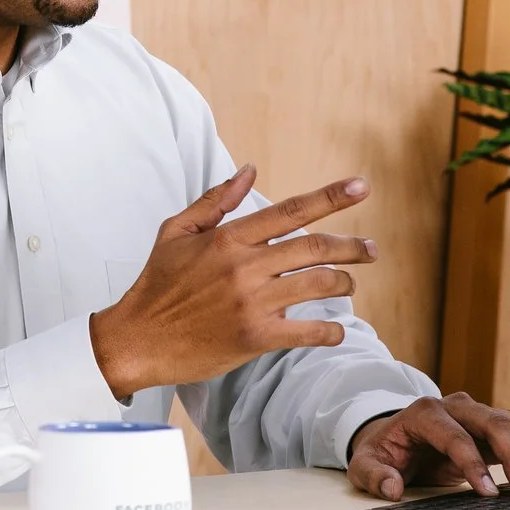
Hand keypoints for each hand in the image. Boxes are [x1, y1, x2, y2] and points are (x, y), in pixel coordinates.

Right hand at [87, 167, 379, 400]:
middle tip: (371, 249)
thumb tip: (249, 170)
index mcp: (227, 238)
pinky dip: (330, 331)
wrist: (137, 339)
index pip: (289, 211)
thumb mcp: (176, 231)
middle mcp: (245, 267)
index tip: (360, 187)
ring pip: (318, 285)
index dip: (330, 197)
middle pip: (314, 249)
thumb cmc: (156, 285)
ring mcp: (252, 303)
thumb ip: (216, 200)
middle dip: (351, 247)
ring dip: (344, 283)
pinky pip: (307, 331)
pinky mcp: (255, 337)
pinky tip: (336, 330)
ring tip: (350, 284)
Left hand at [347, 394, 509, 500]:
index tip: (488, 493)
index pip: (455, 436)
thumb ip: (374, 476)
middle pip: (494, 422)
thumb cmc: (383, 450)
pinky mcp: (491, 430)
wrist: (392, 436)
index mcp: (424, 413)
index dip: (473, 464)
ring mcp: (476, 414)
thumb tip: (391, 489)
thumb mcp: (365, 463)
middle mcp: (455, 406)